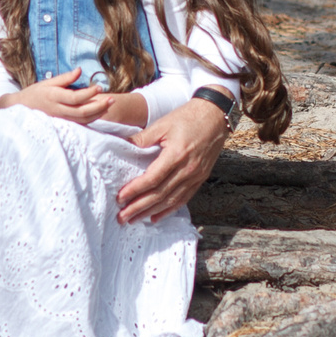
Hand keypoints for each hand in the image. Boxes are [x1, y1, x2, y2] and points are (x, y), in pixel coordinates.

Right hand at [0, 68, 110, 124]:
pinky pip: (79, 123)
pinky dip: (91, 119)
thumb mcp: (47, 82)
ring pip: (82, 119)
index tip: (99, 87)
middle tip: (112, 99)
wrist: (20, 109)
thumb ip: (65, 78)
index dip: (88, 93)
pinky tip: (100, 113)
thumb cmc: (34, 93)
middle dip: (99, 106)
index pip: (74, 97)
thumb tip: (80, 70)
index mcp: (53, 97)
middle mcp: (58, 110)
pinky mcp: (62, 124)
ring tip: (109, 105)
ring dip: (98, 113)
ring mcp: (60, 119)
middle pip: (82, 111)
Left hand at [116, 96, 230, 223]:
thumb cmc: (187, 117)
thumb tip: (122, 146)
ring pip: (171, 201)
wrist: (215, 116)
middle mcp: (187, 169)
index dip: (135, 190)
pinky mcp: (200, 178)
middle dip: (139, 207)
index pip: (152, 179)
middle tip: (122, 217)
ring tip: (134, 220)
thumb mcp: (162, 124)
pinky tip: (155, 217)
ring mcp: (195, 176)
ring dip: (151, 212)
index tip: (120, 198)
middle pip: (160, 195)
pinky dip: (168, 210)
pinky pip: (183, 199)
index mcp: (176, 154)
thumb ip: (142, 138)